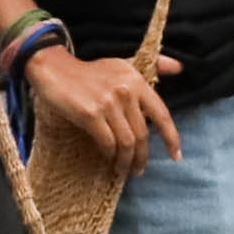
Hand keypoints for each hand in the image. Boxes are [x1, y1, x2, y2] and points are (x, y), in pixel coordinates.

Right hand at [31, 42, 178, 165]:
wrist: (54, 68)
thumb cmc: (90, 71)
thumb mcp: (123, 63)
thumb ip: (153, 65)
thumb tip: (179, 67)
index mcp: (136, 80)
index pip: (162, 114)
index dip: (171, 138)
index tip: (175, 156)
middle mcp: (125, 91)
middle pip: (143, 134)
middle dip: (143, 157)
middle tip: (139, 169)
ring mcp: (108, 102)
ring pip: (126, 142)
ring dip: (126, 161)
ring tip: (123, 169)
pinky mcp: (90, 114)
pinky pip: (107, 143)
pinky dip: (110, 155)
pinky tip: (108, 159)